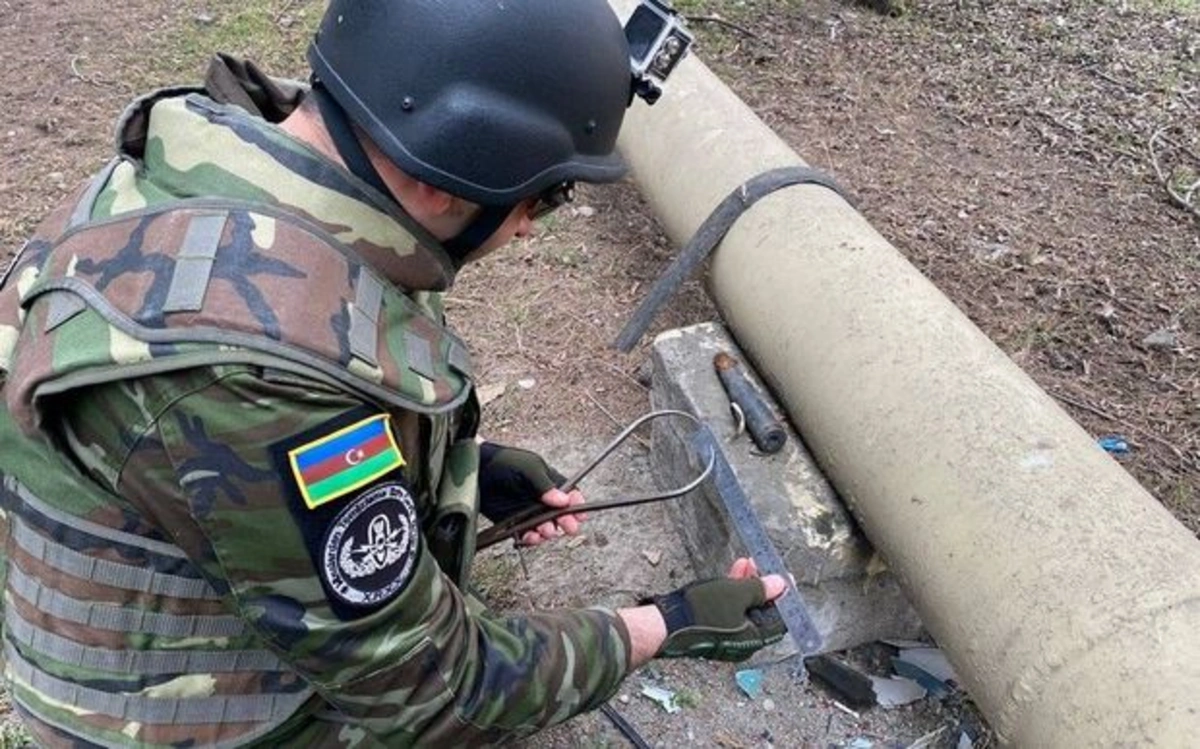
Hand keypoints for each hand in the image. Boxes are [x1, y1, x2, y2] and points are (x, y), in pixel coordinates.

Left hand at [477, 442, 586, 545]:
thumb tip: (564, 500)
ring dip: (549, 531)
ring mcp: (529, 512)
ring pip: (546, 527)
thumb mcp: (528, 468)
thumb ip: (545, 485)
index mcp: (550, 482)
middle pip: (561, 515)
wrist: (476, 471)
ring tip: (547, 531)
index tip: (580, 513)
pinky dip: (532, 538)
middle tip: (568, 527)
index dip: (577, 504)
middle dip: (566, 521)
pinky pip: (528, 534)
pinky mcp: (515, 522)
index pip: (570, 495)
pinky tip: (532, 536)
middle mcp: (542, 499)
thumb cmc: (504, 462)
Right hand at [646, 557, 787, 660]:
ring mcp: (728, 637)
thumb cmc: (700, 611)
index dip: (783, 595)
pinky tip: (731, 574)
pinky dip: (733, 593)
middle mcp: (744, 642)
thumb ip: (760, 588)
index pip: (780, 617)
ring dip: (747, 585)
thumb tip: (780, 585)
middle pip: (762, 611)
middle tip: (762, 565)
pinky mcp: (714, 629)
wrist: (665, 624)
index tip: (784, 577)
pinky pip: (730, 610)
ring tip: (745, 563)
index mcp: (755, 638)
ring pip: (745, 608)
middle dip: (763, 585)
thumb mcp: (735, 593)